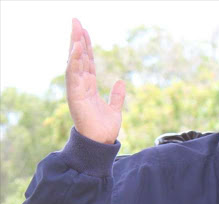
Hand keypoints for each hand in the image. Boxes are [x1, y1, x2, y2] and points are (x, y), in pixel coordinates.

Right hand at [66, 18, 124, 143]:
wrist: (101, 143)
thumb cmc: (104, 128)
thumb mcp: (115, 108)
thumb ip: (117, 95)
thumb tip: (120, 81)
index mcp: (89, 87)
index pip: (87, 61)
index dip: (86, 46)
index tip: (85, 30)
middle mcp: (81, 86)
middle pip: (78, 58)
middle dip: (77, 39)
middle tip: (76, 21)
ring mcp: (77, 90)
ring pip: (75, 63)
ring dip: (75, 46)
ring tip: (76, 30)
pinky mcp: (76, 96)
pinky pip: (74, 75)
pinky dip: (75, 62)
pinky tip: (77, 49)